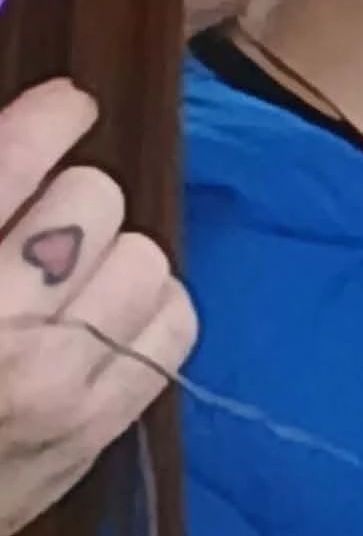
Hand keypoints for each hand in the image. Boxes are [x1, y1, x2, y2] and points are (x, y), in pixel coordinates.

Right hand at [0, 82, 195, 535]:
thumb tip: (37, 127)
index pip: (11, 169)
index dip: (47, 119)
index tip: (66, 105)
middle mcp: (0, 339)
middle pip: (94, 201)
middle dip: (70, 201)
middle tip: (35, 228)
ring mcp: (52, 391)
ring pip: (146, 258)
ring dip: (111, 254)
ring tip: (65, 279)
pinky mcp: (92, 430)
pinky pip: (172, 324)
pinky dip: (146, 307)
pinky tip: (101, 318)